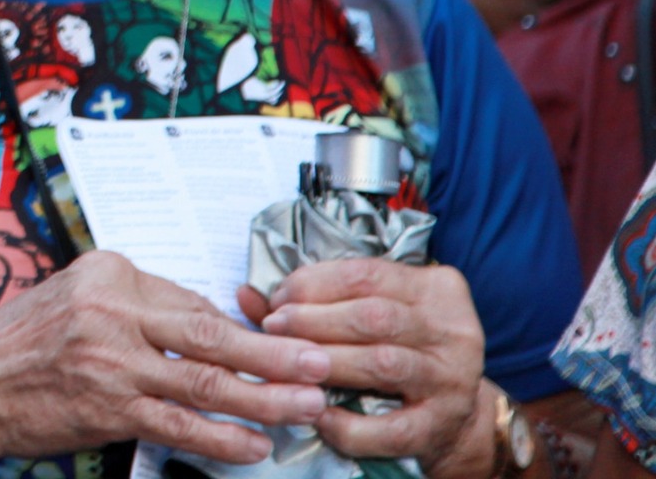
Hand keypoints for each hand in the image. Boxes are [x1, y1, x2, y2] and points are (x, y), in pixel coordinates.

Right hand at [0, 251, 330, 478]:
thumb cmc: (21, 342)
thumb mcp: (75, 295)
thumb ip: (136, 304)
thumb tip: (204, 324)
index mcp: (108, 273)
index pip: (191, 299)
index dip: (240, 327)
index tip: (279, 338)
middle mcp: (112, 311)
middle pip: (210, 333)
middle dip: (274, 351)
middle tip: (318, 359)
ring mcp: (111, 363)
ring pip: (205, 381)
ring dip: (264, 396)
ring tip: (306, 403)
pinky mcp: (109, 409)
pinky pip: (180, 425)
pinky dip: (223, 436)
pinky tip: (255, 443)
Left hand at [241, 258, 488, 478]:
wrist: (455, 415)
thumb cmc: (398, 350)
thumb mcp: (368, 313)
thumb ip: (313, 301)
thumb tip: (247, 295)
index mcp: (433, 289)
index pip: (366, 273)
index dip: (313, 283)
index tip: (278, 298)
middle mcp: (450, 330)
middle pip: (373, 316)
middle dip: (313, 319)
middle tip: (273, 327)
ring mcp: (451, 379)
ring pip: (382, 363)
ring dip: (326, 362)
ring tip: (287, 365)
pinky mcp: (442, 426)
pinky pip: (392, 428)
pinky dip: (350, 425)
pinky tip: (318, 416)